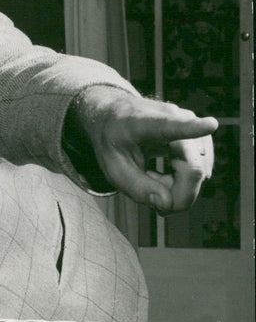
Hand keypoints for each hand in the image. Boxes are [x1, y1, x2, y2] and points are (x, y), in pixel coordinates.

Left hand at [78, 89, 217, 213]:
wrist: (116, 118)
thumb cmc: (113, 142)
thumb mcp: (113, 168)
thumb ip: (137, 187)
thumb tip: (168, 203)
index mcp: (143, 123)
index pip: (169, 126)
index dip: (191, 128)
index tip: (210, 125)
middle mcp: (174, 117)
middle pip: (193, 168)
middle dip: (175, 193)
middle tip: (150, 195)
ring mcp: (191, 125)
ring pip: (199, 172)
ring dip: (177, 186)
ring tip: (150, 176)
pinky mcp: (199, 136)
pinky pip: (199, 169)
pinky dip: (181, 180)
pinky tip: (162, 175)